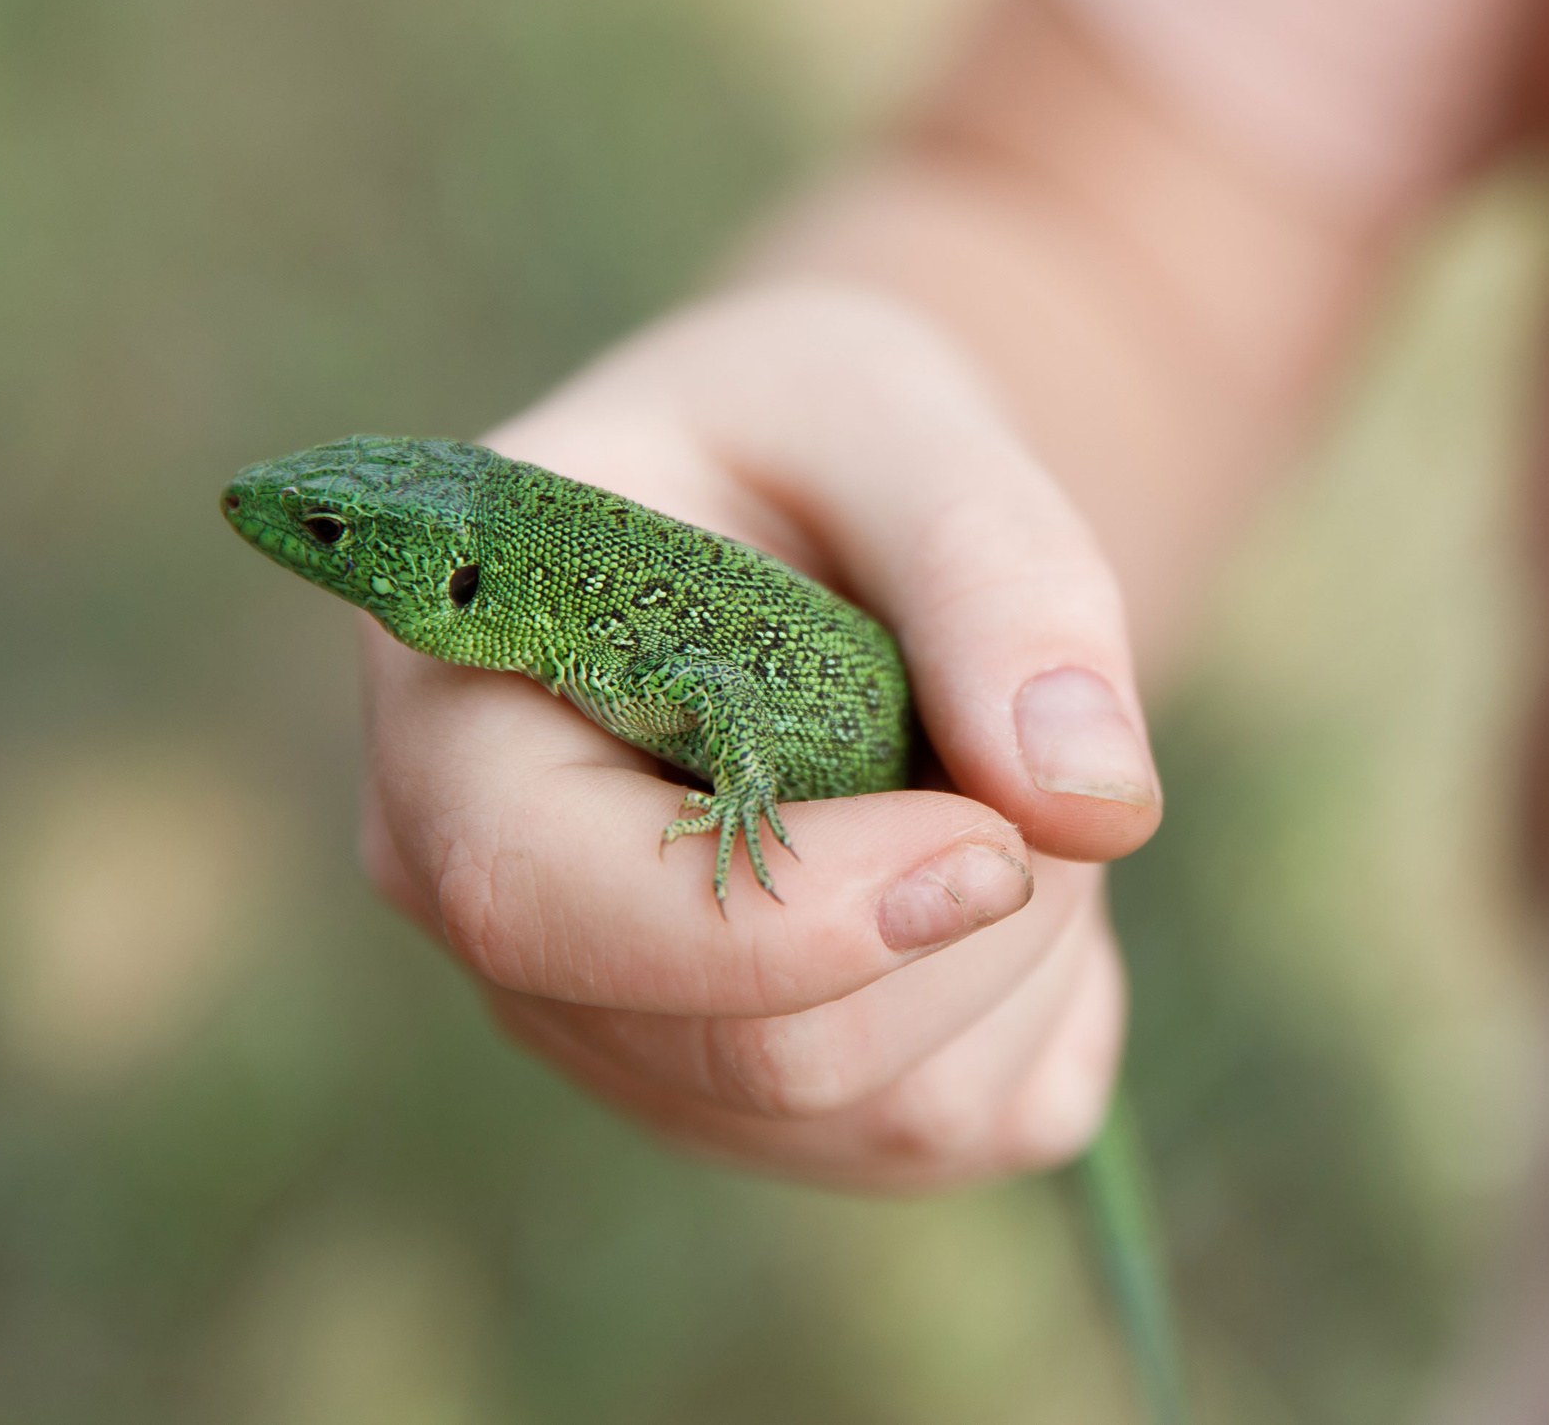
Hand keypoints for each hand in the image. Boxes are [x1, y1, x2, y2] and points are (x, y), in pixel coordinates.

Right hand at [357, 281, 1162, 1190]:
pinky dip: (1053, 999)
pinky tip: (998, 861)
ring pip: (879, 1108)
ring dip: (1026, 940)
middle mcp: (507, 914)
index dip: (774, 918)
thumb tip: (1093, 804)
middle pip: (756, 1050)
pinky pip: (967, 1130)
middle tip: (1025, 725)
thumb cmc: (819, 440)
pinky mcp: (759, 1106)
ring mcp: (624, 1034)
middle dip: (969, 910)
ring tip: (991, 761)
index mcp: (455, 717)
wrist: (839, 519)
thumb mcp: (896, 417)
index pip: (535, 901)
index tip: (992, 843)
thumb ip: (992, 567)